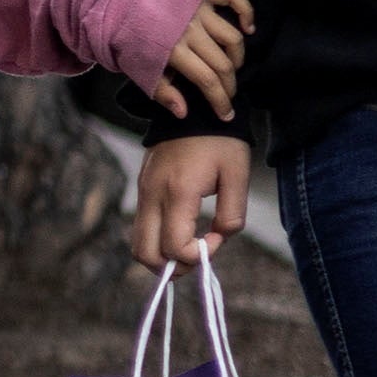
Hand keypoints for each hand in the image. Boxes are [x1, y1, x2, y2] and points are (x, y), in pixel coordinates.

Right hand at [133, 135, 251, 274]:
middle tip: (197, 256)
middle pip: (146, 254)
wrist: (195, 109)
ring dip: (162, 257)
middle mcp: (153, 195)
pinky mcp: (142, 189)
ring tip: (188, 248)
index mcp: (178, 192)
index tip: (216, 238)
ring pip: (138, 245)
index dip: (197, 255)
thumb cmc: (221, 141)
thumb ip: (232, 213)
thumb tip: (220, 237)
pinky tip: (180, 230)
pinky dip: (157, 240)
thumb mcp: (238, 174)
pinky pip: (141, 228)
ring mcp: (143, 192)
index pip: (175, 247)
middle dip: (173, 267)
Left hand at [143, 0, 255, 117]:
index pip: (207, 80)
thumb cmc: (132, 40)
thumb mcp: (141, 71)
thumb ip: (163, 92)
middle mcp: (190, 29)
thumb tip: (184, 113)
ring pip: (232, 37)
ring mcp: (200, 9)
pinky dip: (246, 12)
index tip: (226, 114)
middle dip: (230, 86)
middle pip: (223, 63)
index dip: (220, 100)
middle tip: (228, 95)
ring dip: (237, 57)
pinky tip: (248, 29)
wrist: (121, 2)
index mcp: (173, 50)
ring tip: (231, 68)